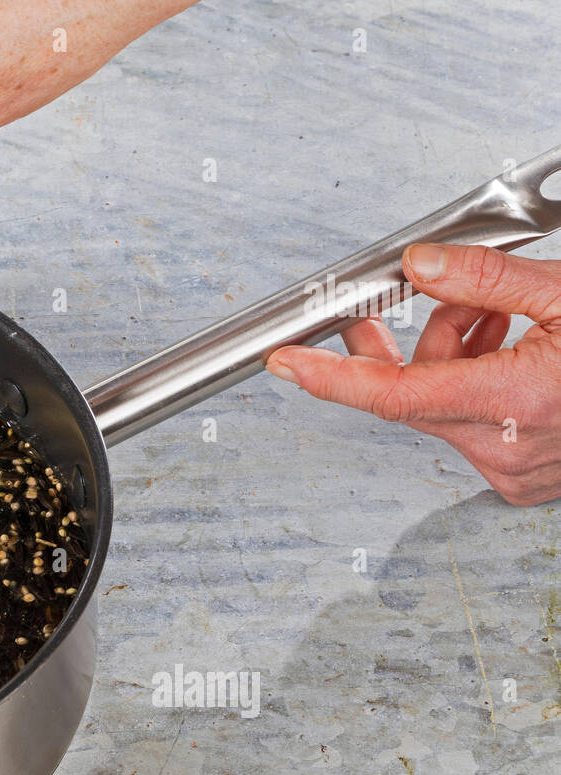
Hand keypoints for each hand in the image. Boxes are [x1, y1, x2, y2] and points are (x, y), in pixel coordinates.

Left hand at [267, 244, 560, 505]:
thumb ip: (487, 278)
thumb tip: (419, 266)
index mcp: (514, 403)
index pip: (391, 394)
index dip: (330, 376)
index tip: (286, 361)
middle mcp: (504, 448)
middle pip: (411, 389)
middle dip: (412, 337)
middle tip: (408, 298)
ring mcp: (512, 468)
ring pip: (439, 404)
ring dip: (453, 353)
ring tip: (498, 313)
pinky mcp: (521, 475)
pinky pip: (469, 423)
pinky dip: (476, 382)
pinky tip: (507, 346)